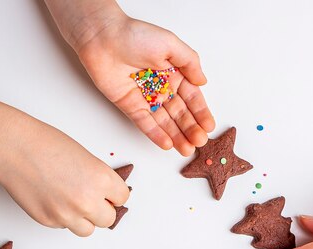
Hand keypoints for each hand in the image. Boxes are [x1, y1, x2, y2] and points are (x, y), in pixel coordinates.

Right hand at [0, 116, 129, 236]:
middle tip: (90, 197)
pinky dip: (62, 216)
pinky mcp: (48, 221)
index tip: (108, 192)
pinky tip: (52, 198)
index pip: (122, 198)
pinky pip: (64, 226)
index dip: (114, 194)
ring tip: (71, 201)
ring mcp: (67, 214)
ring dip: (84, 219)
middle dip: (101, 209)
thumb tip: (104, 194)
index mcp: (101, 179)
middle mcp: (87, 200)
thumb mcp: (85, 156)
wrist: (13, 148)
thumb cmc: (45, 144)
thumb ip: (98, 178)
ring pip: (88, 229)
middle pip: (108, 219)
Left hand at [75, 14, 214, 155]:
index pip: (191, 97)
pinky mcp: (129, 106)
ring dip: (176, 135)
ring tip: (188, 149)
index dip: (200, 112)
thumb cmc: (136, 35)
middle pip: (179, 112)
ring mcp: (145, 98)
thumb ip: (190, 62)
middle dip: (190, 128)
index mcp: (174, 73)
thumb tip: (203, 81)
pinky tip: (167, 144)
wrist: (103, 38)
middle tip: (200, 142)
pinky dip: (155, 134)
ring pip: (164, 121)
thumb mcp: (170, 44)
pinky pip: (144, 123)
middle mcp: (161, 87)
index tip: (209, 127)